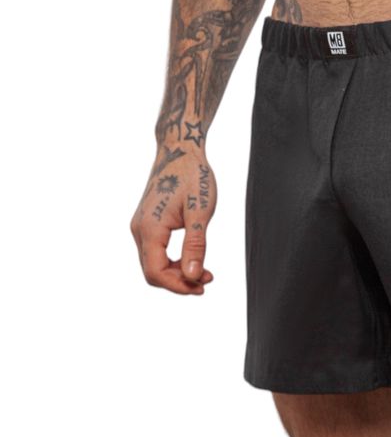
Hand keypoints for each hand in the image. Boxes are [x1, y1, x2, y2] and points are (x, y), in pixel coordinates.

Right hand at [130, 146, 216, 294]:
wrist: (179, 149)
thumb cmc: (193, 176)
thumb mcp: (200, 211)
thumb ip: (196, 245)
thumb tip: (193, 277)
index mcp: (150, 228)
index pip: (156, 272)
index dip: (178, 286)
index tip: (201, 287)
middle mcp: (139, 229)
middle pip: (152, 271)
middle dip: (178, 281)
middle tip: (206, 281)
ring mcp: (140, 225)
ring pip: (152, 262)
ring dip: (176, 272)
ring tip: (204, 271)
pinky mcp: (146, 222)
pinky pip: (154, 250)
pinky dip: (171, 259)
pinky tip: (191, 258)